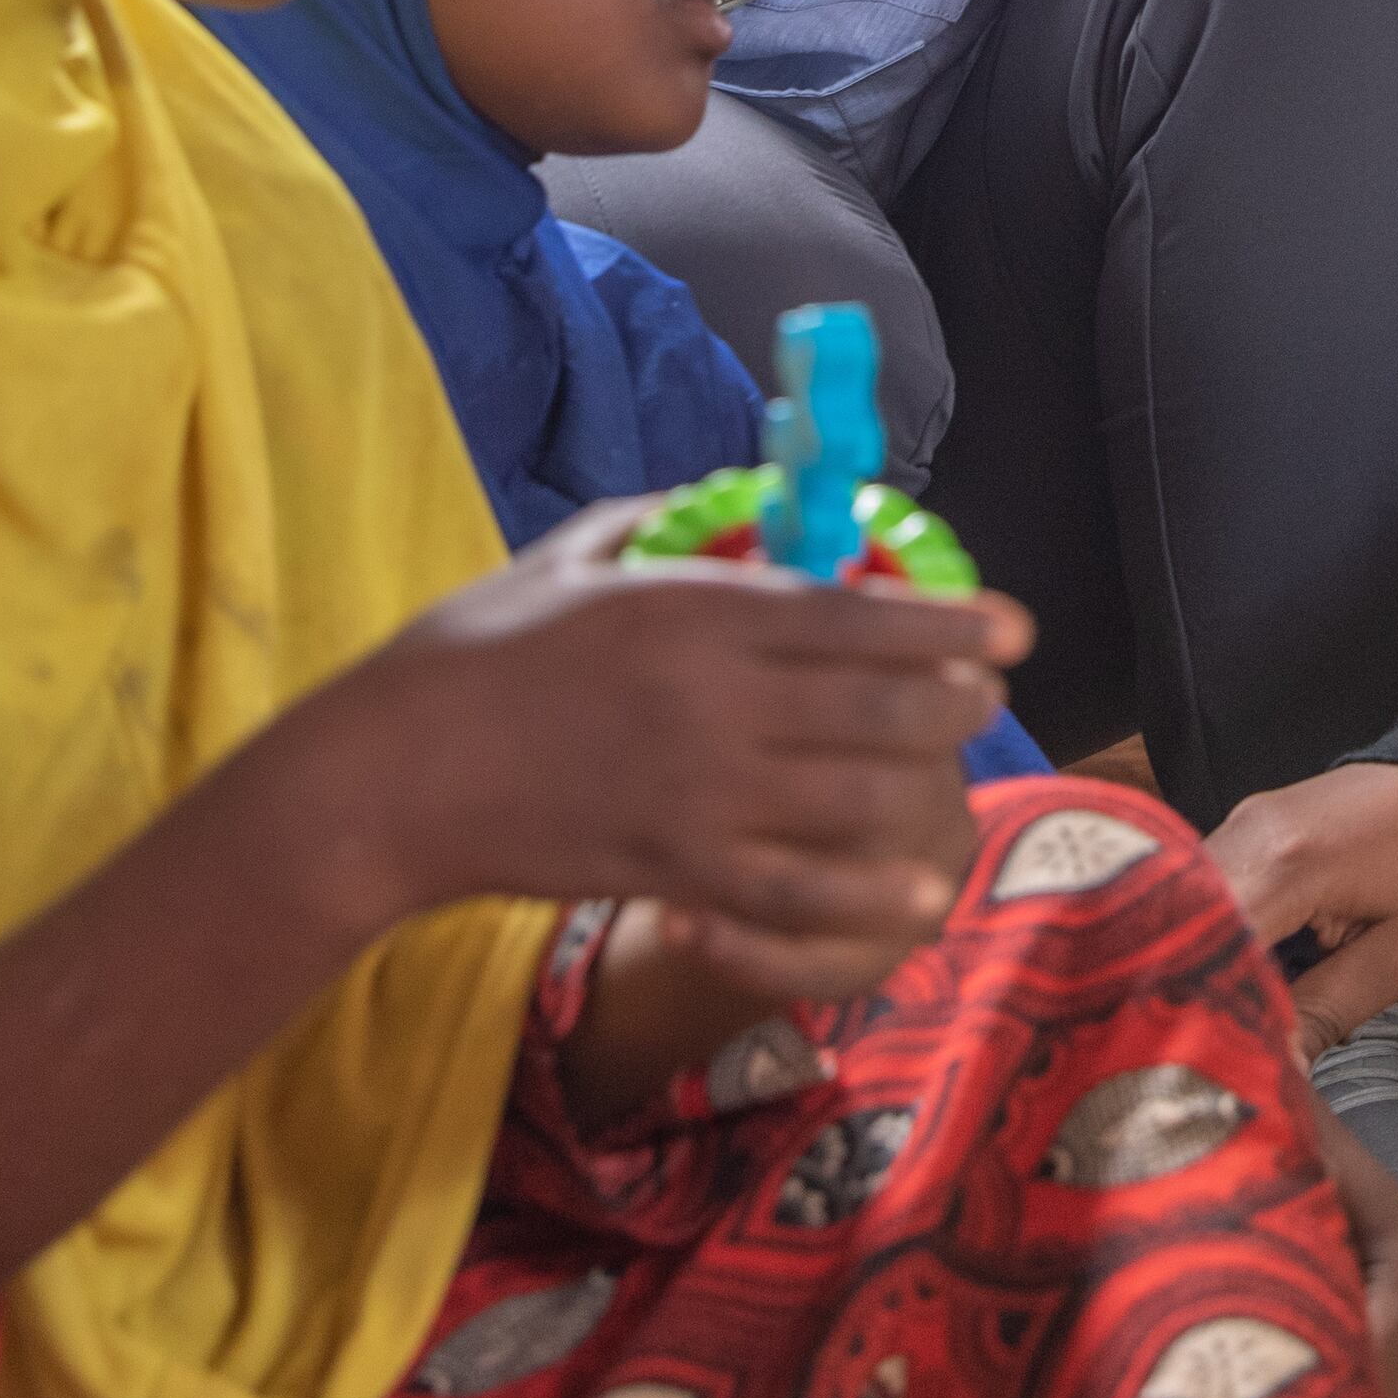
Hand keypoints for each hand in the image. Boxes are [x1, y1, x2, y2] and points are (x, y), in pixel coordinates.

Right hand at [308, 496, 1030, 1008]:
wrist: (387, 777)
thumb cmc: (468, 655)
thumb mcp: (566, 559)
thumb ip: (656, 528)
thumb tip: (721, 507)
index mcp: (692, 611)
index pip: (853, 613)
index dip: (947, 622)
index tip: (1010, 625)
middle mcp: (714, 700)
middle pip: (877, 703)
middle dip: (952, 699)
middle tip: (989, 692)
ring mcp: (699, 791)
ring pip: (854, 791)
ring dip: (926, 781)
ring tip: (962, 771)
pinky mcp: (673, 865)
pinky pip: (795, 886)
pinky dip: (863, 889)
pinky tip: (914, 886)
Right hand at [1208, 762, 1397, 1055]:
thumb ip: (1325, 1012)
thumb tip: (1272, 1072)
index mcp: (1289, 863)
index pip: (1207, 945)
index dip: (1194, 1007)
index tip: (1199, 1061)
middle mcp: (1248, 832)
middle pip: (1181, 924)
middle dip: (1181, 991)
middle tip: (1195, 1052)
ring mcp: (1242, 821)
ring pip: (1186, 905)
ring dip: (1194, 962)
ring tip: (1212, 1019)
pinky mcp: (1247, 825)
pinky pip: (1209, 886)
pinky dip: (1213, 933)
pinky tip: (1232, 975)